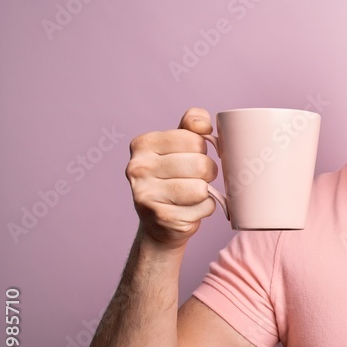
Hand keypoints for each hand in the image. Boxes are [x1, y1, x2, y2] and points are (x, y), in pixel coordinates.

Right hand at [125, 108, 218, 248]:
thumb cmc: (174, 176)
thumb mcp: (179, 144)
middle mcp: (138, 168)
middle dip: (208, 172)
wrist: (159, 222)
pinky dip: (204, 209)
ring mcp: (146, 194)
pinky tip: (188, 209)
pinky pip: (204, 207)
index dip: (202, 150)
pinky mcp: (161, 217)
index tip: (191, 156)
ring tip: (191, 193)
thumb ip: (192, 124)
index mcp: (143, 144)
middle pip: (201, 164)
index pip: (194, 139)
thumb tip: (203, 125)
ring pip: (202, 188)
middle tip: (196, 178)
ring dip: (206, 192)